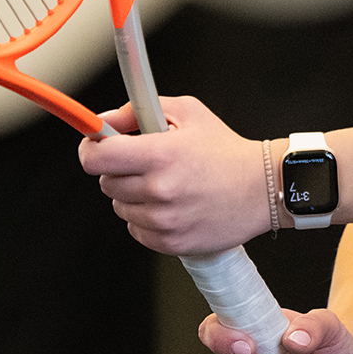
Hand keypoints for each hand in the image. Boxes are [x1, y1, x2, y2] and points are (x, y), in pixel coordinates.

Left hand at [76, 95, 267, 254]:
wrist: (262, 188)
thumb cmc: (225, 150)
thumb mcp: (187, 113)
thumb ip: (138, 111)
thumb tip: (104, 121)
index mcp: (160, 154)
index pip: (97, 157)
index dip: (90, 148)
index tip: (94, 144)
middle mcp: (159, 189)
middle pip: (105, 182)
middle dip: (119, 170)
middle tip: (146, 162)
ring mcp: (164, 220)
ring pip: (119, 206)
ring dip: (133, 195)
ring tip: (165, 184)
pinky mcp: (170, 242)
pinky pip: (135, 229)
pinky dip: (145, 217)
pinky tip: (171, 205)